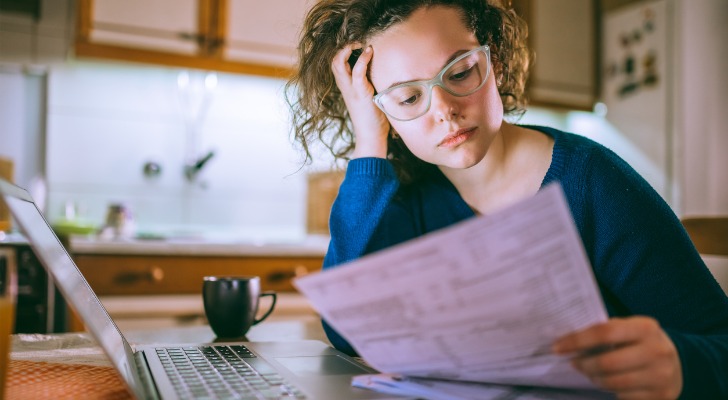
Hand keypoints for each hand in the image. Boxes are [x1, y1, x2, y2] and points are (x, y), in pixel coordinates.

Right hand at [331, 44, 389, 158]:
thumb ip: (370, 82)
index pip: (336, 62)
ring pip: (338, 63)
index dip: (343, 50)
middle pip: (333, 60)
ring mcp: (350, 90)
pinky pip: (357, 72)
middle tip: (358, 40)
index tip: (358, 43)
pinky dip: (362, 60)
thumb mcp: (370, 95)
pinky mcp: (360, 94)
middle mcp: (344, 86)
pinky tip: (369, 51)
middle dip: (343, 46)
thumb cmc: (374, 117)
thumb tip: (384, 68)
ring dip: (348, 49)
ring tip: (360, 43)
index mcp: (345, 86)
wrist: (371, 136)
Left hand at [552, 316, 681, 398]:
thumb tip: (568, 339)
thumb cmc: (642, 342)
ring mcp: (661, 376)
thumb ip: (607, 331)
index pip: (604, 332)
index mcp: (646, 328)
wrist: (680, 364)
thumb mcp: (631, 329)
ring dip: (595, 379)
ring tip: (591, 372)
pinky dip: (611, 391)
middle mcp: (657, 351)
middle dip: (584, 365)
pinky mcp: (661, 396)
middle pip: (607, 362)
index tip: (557, 347)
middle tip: (575, 363)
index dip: (577, 341)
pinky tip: (609, 383)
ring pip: (613, 383)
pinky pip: (623, 396)